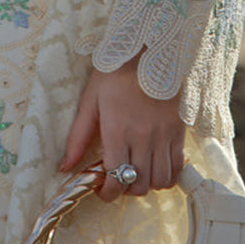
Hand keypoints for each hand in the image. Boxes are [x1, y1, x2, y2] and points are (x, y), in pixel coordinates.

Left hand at [61, 55, 185, 201]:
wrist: (150, 49)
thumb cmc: (116, 72)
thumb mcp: (91, 100)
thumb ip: (78, 137)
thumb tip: (65, 167)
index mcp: (117, 130)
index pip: (116, 179)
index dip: (108, 194)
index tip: (103, 189)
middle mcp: (142, 137)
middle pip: (139, 185)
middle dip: (126, 189)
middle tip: (118, 177)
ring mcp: (163, 135)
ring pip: (160, 181)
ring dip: (147, 184)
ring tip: (137, 172)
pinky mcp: (179, 130)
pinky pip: (178, 166)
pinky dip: (168, 175)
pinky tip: (156, 165)